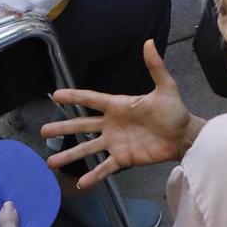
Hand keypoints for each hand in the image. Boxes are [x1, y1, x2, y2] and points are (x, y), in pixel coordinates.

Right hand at [42, 41, 196, 184]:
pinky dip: (93, 176)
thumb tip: (148, 42)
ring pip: (87, 148)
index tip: (55, 95)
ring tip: (50, 163)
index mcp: (118, 105)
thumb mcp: (165, 87)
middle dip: (63, 127)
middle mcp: (112, 124)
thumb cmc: (174, 111)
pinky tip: (81, 183)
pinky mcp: (123, 159)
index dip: (73, 96)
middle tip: (42, 131)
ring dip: (70, 155)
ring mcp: (115, 143)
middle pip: (82, 125)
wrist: (183, 136)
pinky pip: (105, 168)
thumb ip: (155, 67)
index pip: (91, 99)